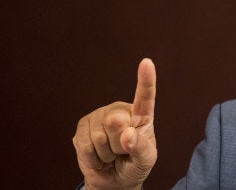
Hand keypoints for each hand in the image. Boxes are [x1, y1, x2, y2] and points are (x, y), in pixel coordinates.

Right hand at [73, 58, 157, 188]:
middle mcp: (119, 110)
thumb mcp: (146, 160)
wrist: (114, 179)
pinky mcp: (82, 127)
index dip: (146, 80)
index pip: (145, 96)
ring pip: (99, 137)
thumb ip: (140, 148)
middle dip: (119, 145)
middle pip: (116, 123)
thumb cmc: (135, 165)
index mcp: (141, 114)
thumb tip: (127, 134)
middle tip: (122, 151)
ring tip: (111, 154)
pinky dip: (94, 159)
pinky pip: (86, 146)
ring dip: (106, 154)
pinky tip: (99, 157)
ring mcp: (99, 117)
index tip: (147, 63)